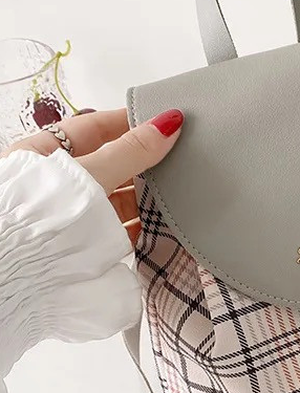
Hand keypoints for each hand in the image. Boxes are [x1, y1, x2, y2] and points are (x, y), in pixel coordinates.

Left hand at [0, 107, 183, 244]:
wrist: (27, 271)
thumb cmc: (43, 217)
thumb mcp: (92, 174)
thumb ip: (131, 150)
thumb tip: (168, 124)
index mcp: (43, 154)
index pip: (94, 128)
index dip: (128, 122)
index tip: (162, 121)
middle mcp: (57, 185)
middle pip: (110, 164)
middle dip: (144, 162)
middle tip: (179, 156)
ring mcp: (73, 216)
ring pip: (118, 198)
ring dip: (146, 196)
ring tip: (177, 190)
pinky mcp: (88, 246)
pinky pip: (121, 229)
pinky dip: (143, 225)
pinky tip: (163, 222)